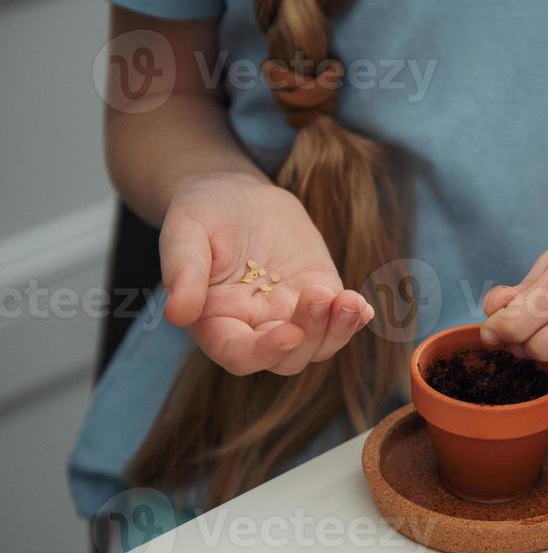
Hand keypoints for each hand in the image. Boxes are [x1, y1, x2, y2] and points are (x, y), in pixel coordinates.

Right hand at [160, 172, 374, 375]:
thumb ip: (182, 271)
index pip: (239, 354)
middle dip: (310, 334)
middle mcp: (255, 327)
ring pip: (319, 344)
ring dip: (338, 329)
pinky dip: (355, 318)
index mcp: (216, 322)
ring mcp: (292, 314)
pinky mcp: (320, 294)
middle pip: (288, 358)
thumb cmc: (203, 213)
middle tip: (318, 294)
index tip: (290, 333)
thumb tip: (178, 314)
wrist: (238, 194)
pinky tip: (364, 305)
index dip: (264, 351)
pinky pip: (341, 318)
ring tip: (350, 300)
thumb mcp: (185, 231)